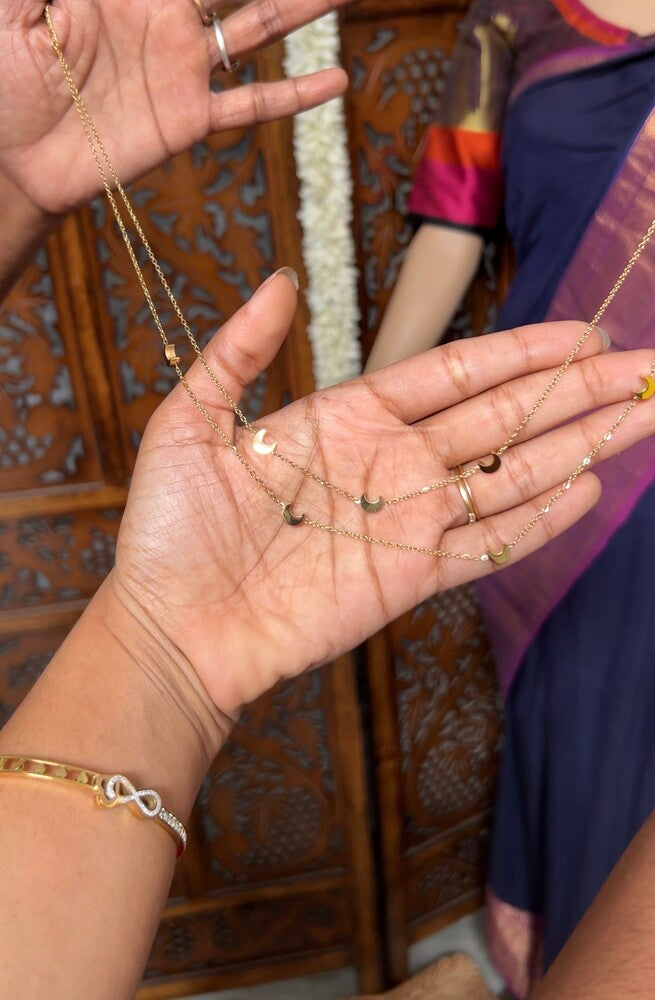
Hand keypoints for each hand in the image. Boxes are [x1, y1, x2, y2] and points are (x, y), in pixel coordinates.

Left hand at [0, 0, 350, 215]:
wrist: (16, 157)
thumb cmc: (3, 74)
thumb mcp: (17, 5)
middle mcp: (165, 14)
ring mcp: (183, 66)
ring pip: (258, 25)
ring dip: (300, 6)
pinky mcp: (190, 118)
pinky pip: (252, 105)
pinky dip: (295, 96)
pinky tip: (336, 81)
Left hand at [112, 272, 654, 717]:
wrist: (172, 625)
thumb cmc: (171, 528)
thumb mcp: (192, 420)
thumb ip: (239, 349)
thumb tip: (282, 279)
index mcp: (349, 418)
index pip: (454, 374)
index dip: (519, 353)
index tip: (578, 336)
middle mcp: (392, 465)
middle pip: (502, 418)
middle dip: (575, 392)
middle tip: (643, 367)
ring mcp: (408, 523)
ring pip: (511, 476)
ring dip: (578, 447)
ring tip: (641, 417)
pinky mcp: (412, 578)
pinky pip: (489, 544)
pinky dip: (540, 521)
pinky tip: (590, 491)